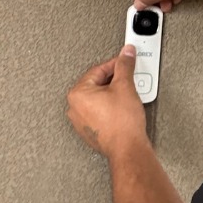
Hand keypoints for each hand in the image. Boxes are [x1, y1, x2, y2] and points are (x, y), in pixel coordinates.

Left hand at [66, 45, 148, 160]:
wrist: (127, 148)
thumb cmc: (122, 123)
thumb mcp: (125, 86)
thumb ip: (125, 65)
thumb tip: (126, 53)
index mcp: (77, 94)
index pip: (98, 70)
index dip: (116, 64)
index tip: (125, 61)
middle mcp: (75, 108)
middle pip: (97, 84)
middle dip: (114, 81)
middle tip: (128, 80)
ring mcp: (81, 121)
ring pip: (98, 99)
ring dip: (112, 94)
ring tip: (127, 97)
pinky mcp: (90, 131)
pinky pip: (98, 112)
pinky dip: (109, 108)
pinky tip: (121, 110)